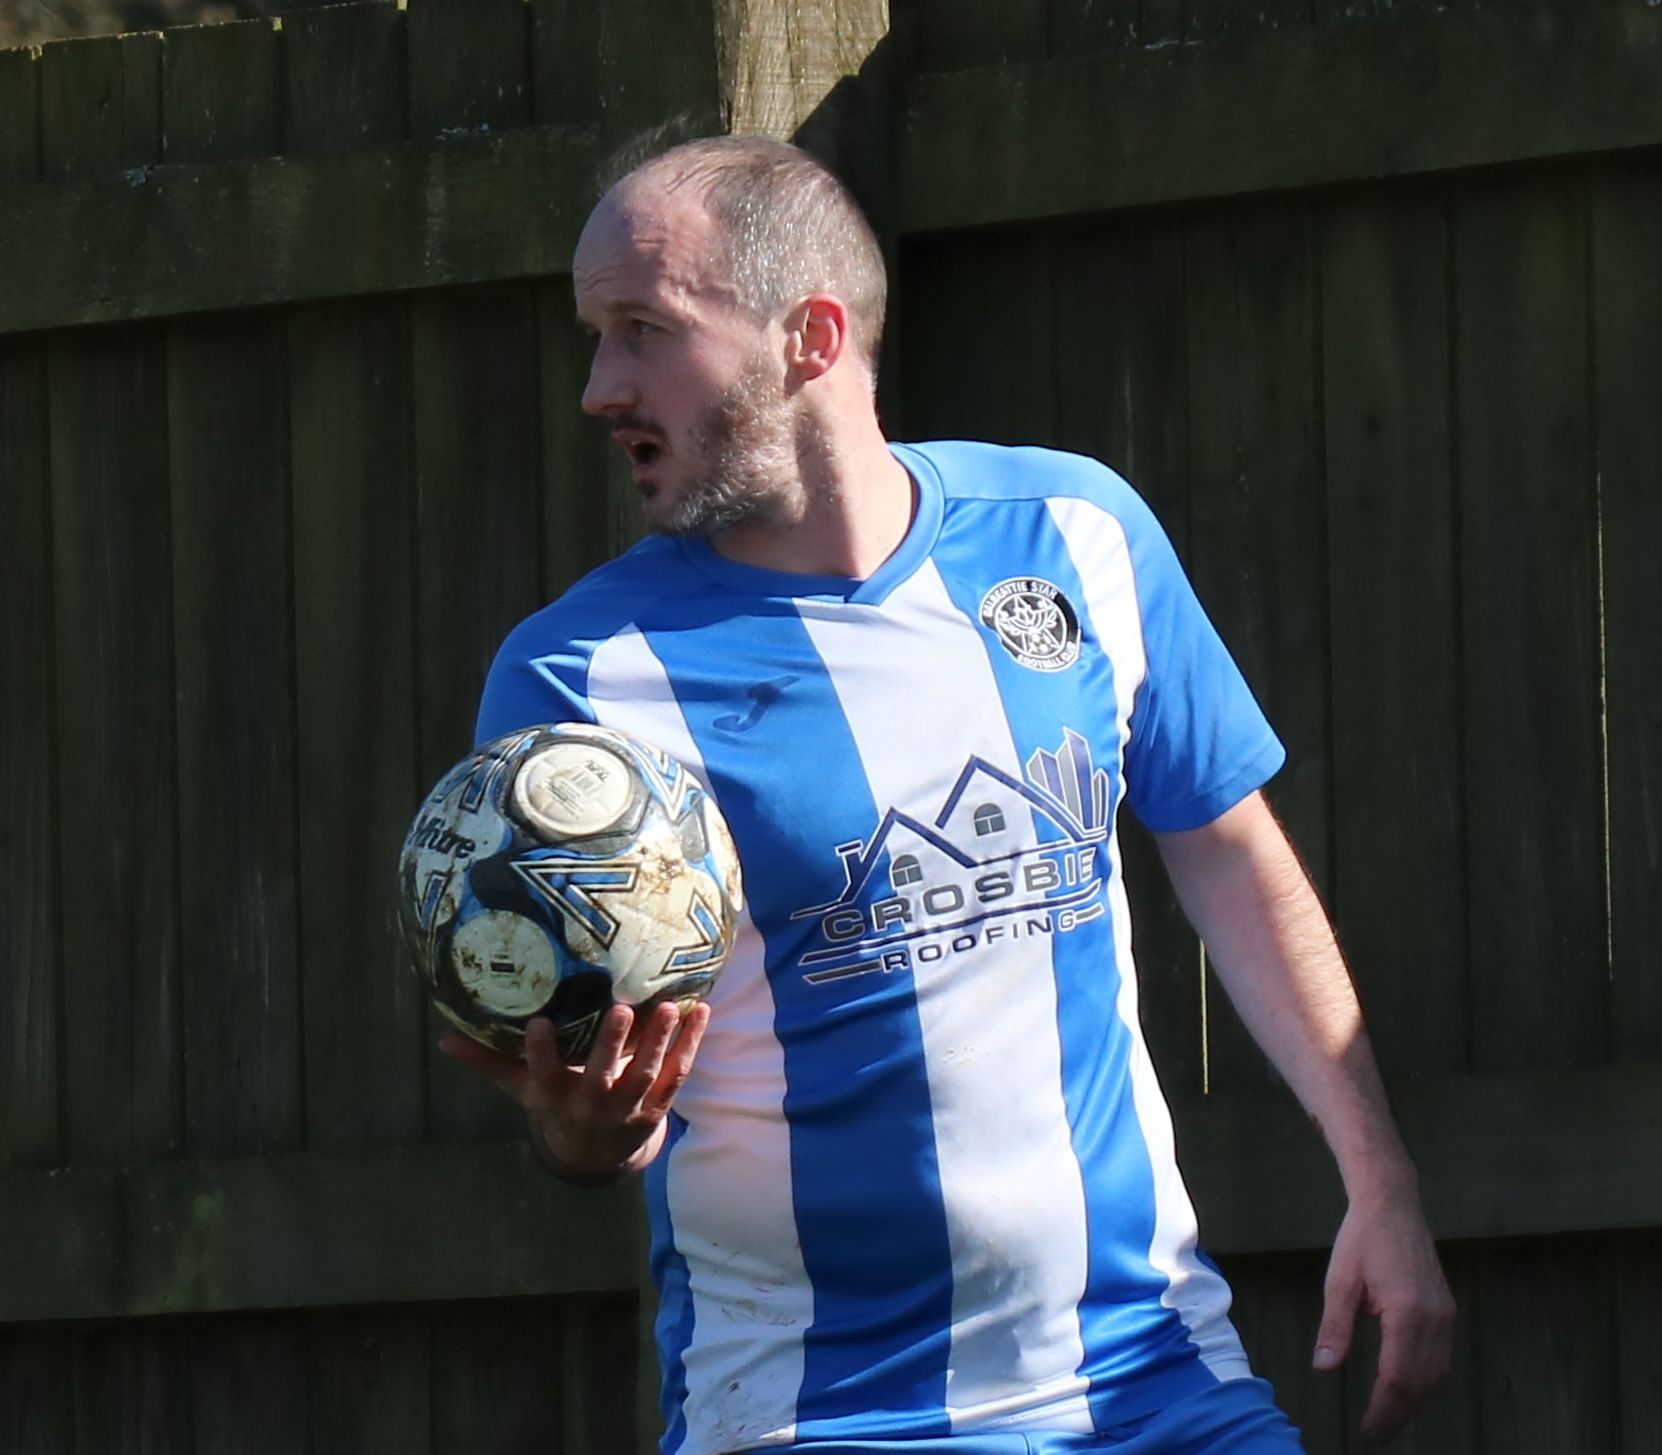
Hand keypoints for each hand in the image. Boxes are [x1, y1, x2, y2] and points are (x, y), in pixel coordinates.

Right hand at [439, 1000, 709, 1181]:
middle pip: (604, 1076)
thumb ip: (489, 1062)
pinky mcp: (658, 1106)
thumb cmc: (556, 1107)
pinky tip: (701, 1012)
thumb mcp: (522, 1089)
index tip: (538, 1021)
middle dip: (613, 1045)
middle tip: (621, 1009)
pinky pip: (678, 1075)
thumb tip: (445, 1039)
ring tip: (671, 1008)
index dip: (540, 1051)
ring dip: (660, 1042)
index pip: (545, 1074)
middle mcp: (593, 1104)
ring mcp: (629, 1107)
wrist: (597, 1157)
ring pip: (647, 1075)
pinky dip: (691, 1045)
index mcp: (557, 1096)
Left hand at [1313, 1189, 1455, 1445]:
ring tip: (1390, 1419)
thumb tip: (1324, 1367)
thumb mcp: (1340, 1281)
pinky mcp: (1448, 1310)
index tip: (1367, 1430)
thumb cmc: (1361, 1239)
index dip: (1383, 1409)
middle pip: (1422, 1382)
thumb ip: (1335, 1326)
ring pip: (1437, 1373)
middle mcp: (1435, 1319)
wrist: (1393, 1204)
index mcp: (1407, 1313)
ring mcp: (1446, 1315)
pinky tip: (1408, 1389)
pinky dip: (1426, 1380)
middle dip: (1400, 1414)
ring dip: (1415, 1402)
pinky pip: (1442, 1357)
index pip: (1398, 1377)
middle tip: (1376, 1435)